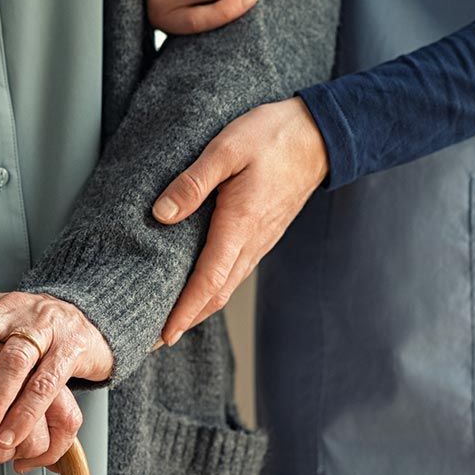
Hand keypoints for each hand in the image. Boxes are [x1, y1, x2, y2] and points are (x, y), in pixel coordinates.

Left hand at [152, 98, 327, 342]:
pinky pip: (234, 273)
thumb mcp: (226, 149)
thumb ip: (192, 183)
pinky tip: (197, 290)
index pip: (208, 282)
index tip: (163, 335)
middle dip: (185, 321)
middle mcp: (251, 243)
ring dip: (199, 309)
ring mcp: (259, 242)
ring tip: (170, 322)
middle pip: (216, 295)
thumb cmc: (272, 137)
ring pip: (226, 287)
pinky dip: (213, 290)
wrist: (320, 134)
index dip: (184, 312)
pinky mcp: (261, 236)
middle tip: (155, 340)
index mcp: (239, 226)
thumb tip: (161, 214)